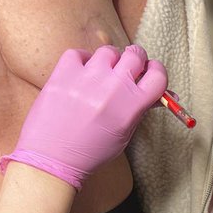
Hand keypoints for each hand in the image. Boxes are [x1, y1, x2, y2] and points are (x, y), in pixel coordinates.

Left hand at [0, 44, 167, 188]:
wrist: (52, 160)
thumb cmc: (90, 152)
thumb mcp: (123, 135)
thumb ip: (140, 110)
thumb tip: (160, 95)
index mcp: (131, 106)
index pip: (158, 75)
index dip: (156, 71)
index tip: (148, 73)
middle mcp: (112, 88)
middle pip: (135, 55)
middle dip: (134, 60)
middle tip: (126, 70)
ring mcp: (87, 78)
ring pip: (108, 52)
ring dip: (107, 62)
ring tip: (99, 77)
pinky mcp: (63, 74)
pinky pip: (78, 53)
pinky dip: (81, 61)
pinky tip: (79, 76)